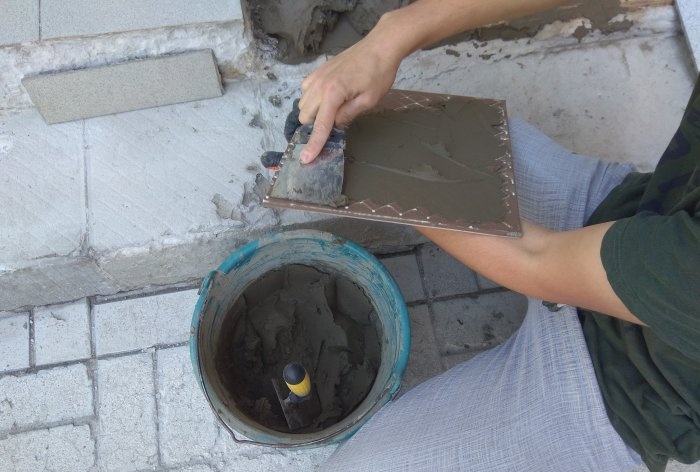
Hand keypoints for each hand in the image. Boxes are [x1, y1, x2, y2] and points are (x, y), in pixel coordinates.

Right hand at [297, 28, 402, 162]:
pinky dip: (311, 99)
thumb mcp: (368, 100)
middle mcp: (319, 84)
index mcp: (333, 93)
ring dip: (313, 113)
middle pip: (305, 116)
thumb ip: (348, 115)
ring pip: (302, 104)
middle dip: (315, 126)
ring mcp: (316, 76)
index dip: (313, 144)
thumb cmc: (378, 73)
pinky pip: (305, 91)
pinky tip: (327, 98)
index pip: (320, 125)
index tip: (305, 159)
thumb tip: (334, 126)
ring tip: (332, 110)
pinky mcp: (317, 71)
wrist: (379, 47)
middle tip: (334, 125)